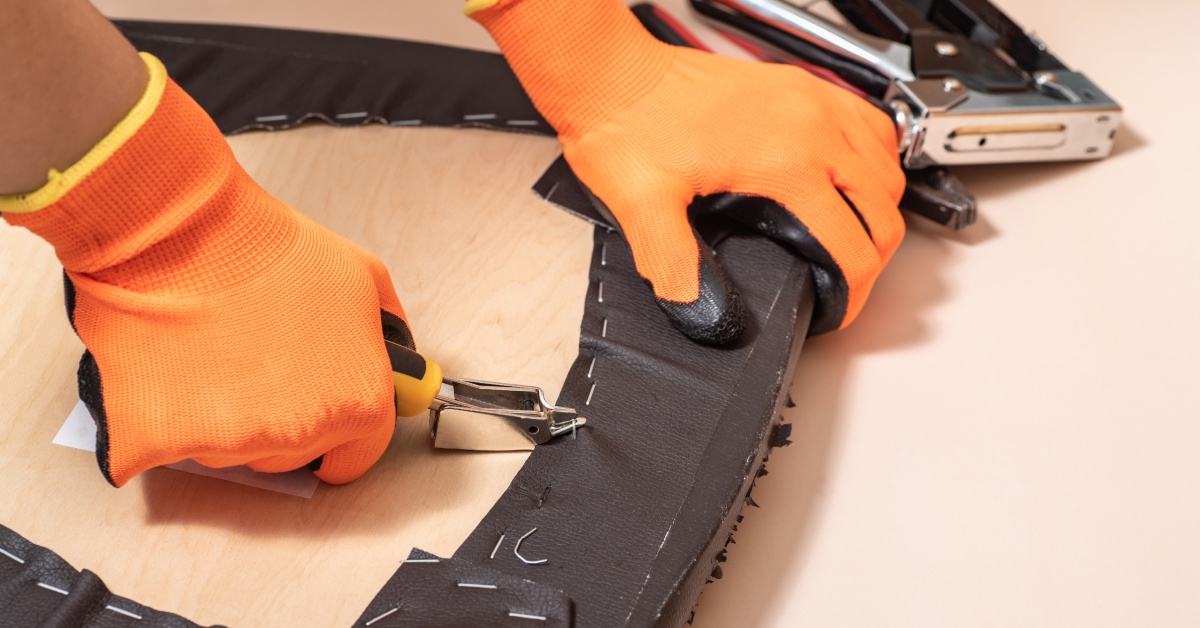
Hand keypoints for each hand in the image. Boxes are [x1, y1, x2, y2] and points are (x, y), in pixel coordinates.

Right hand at [2, 54, 409, 485]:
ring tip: (214, 353)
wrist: (183, 234)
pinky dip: (167, 424)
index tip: (320, 415)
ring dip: (224, 419)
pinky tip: (171, 375)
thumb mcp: (364, 280)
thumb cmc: (267, 249)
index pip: (357, 454)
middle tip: (258, 360)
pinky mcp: (166, 443)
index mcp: (360, 403)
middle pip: (293, 455)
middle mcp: (301, 434)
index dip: (338, 433)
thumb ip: (386, 336)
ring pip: (235, 453)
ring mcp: (233, 445)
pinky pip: (173, 452)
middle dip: (279, 419)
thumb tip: (399, 367)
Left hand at [470, 0, 904, 340]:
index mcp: (785, 161)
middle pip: (883, 203)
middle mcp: (810, 125)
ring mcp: (809, 99)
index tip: (839, 309)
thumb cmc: (626, 124)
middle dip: (874, 254)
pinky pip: (868, 121)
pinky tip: (850, 174)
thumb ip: (676, 268)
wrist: (613, 75)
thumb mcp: (643, 208)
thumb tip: (702, 312)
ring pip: (885, 160)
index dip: (853, 292)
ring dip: (880, 205)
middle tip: (848, 282)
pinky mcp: (799, 85)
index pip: (853, 244)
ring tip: (856, 235)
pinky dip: (873, 156)